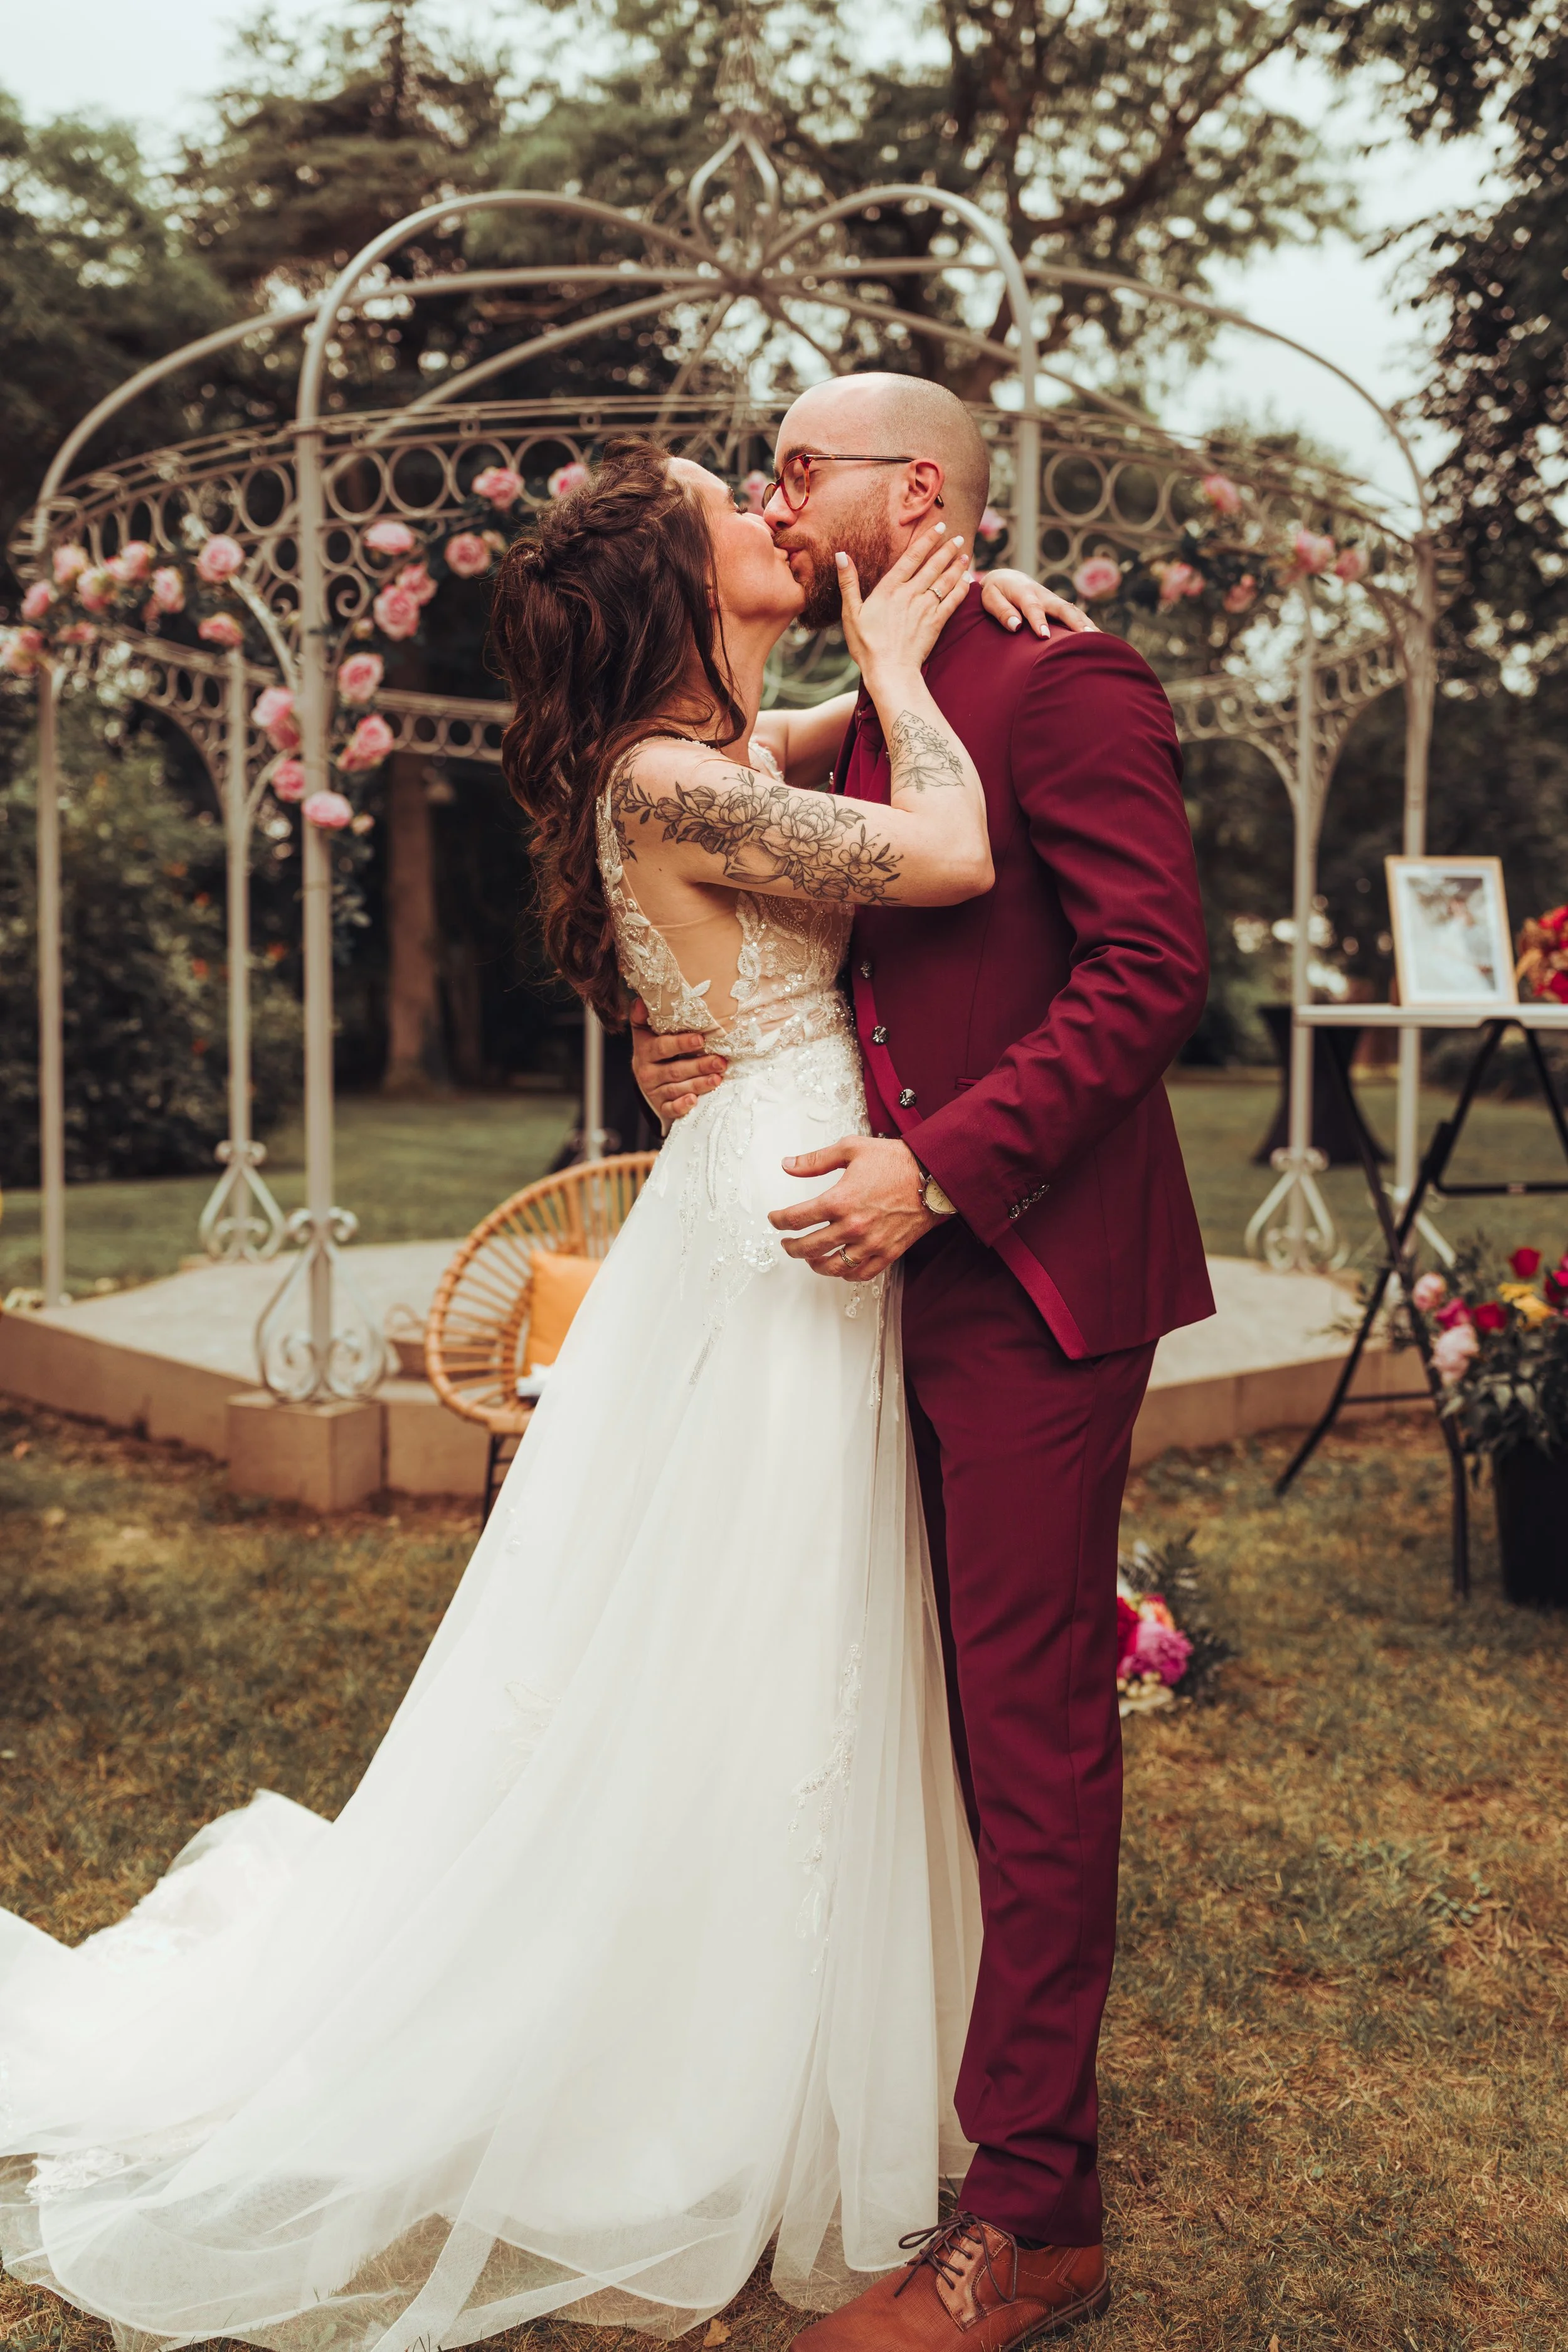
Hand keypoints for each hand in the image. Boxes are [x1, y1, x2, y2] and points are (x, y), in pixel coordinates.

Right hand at [628, 997, 725, 1123]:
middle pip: (675, 1070)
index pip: (662, 1047)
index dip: (681, 1043)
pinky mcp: (661, 1106)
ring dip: (699, 1084)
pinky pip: (671, 1109)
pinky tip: (695, 1101)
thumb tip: (641, 1001)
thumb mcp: (645, 1033)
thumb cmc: (653, 1049)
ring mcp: (654, 1091)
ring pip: (677, 1089)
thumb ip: (642, 1017)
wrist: (646, 1077)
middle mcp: (647, 1072)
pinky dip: (682, 1106)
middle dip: (699, 1066)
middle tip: (720, 1061)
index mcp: (645, 1052)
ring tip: (717, 1078)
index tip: (701, 1039)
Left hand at [768, 1135, 938, 1279]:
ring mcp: (871, 1243)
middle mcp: (852, 1226)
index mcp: (839, 1200)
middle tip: (786, 1243)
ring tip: (809, 1258)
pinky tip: (839, 1267)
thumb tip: (788, 1165)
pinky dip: (845, 1274)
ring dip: (815, 1265)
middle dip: (791, 1247)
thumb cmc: (895, 1160)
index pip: (797, 1218)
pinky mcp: (888, 1252)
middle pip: (809, 1247)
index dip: (779, 1220)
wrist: (932, 1175)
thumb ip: (815, 1160)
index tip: (775, 1220)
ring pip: (832, 1267)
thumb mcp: (850, 1149)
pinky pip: (861, 1274)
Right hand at [836, 526, 969, 689]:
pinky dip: (962, 589)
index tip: (938, 527)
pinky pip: (953, 601)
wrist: (889, 671)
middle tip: (959, 536)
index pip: (912, 557)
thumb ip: (849, 582)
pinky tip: (967, 580)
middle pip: (933, 565)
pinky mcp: (936, 623)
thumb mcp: (851, 613)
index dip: (927, 540)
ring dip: (957, 566)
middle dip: (947, 549)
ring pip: (946, 580)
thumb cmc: (867, 645)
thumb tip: (841, 555)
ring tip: (966, 554)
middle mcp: (910, 594)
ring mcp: (925, 608)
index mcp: (889, 588)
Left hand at [979, 571, 1096, 637]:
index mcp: (1024, 592)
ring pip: (1073, 611)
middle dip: (1075, 622)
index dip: (1039, 620)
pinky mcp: (1059, 606)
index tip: (1044, 636)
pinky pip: (1075, 615)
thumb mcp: (990, 598)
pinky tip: (1097, 638)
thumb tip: (1016, 626)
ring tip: (1099, 639)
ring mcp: (1053, 600)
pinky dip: (1087, 625)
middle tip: (1086, 637)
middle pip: (1062, 608)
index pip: (1033, 607)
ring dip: (1086, 624)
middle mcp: (1043, 595)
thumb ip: (1002, 611)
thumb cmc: (996, 592)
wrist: (1007, 578)